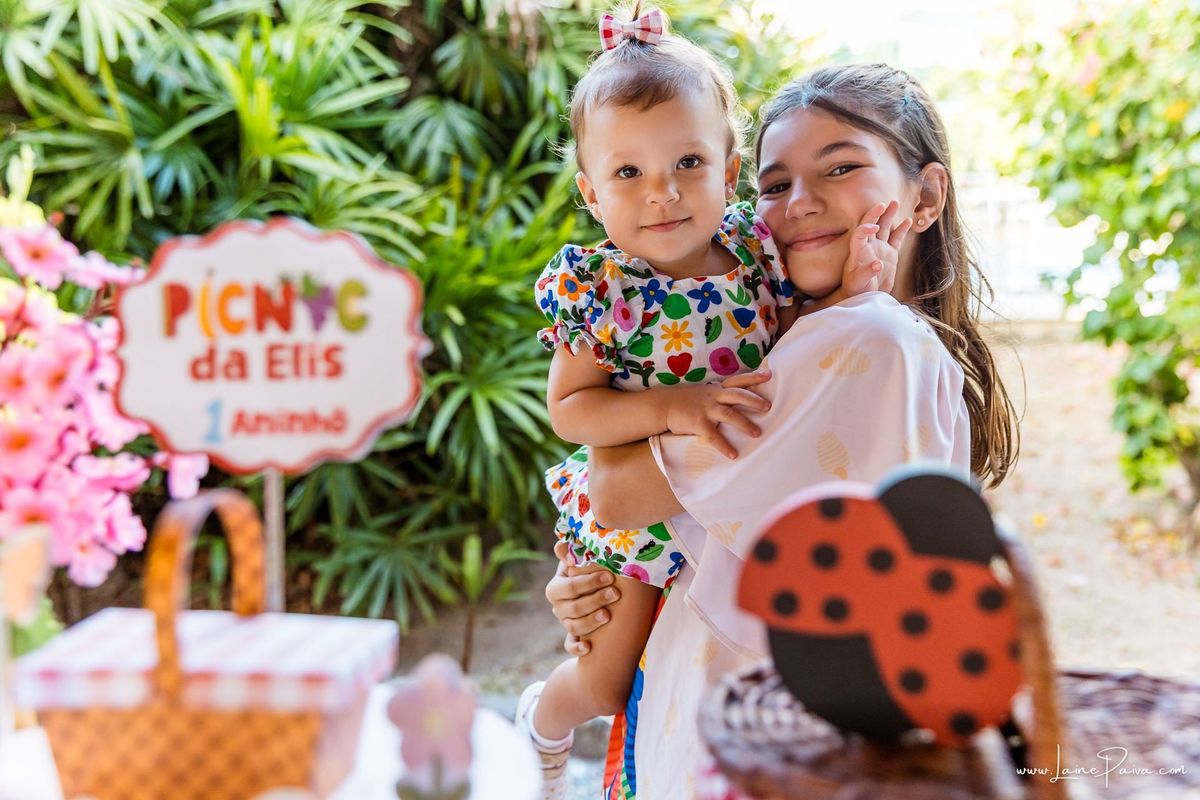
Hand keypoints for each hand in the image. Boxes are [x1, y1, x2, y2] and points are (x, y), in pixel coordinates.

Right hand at [545, 541, 619, 655]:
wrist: (592, 590)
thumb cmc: (588, 571)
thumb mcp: (580, 559)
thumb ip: (573, 551)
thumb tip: (561, 545)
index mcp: (556, 587)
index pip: (569, 586)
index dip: (588, 582)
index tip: (609, 576)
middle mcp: (558, 607)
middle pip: (573, 607)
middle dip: (595, 600)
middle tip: (615, 593)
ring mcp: (565, 623)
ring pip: (573, 626)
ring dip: (590, 621)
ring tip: (608, 615)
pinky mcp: (573, 638)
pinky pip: (570, 646)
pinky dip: (577, 649)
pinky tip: (588, 648)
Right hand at [660, 369, 772, 458]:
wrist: (663, 405)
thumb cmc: (686, 400)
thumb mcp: (704, 393)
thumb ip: (720, 396)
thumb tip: (739, 401)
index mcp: (717, 389)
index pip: (738, 380)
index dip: (753, 377)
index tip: (769, 374)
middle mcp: (713, 396)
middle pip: (738, 395)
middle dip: (754, 400)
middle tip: (768, 407)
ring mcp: (706, 409)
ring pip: (730, 415)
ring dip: (745, 424)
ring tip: (757, 433)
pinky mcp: (698, 423)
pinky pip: (714, 436)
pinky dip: (725, 446)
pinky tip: (734, 454)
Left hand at [842, 200, 911, 295]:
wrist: (865, 295)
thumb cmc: (856, 289)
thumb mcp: (858, 282)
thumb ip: (866, 273)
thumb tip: (877, 264)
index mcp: (858, 250)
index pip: (860, 233)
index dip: (866, 227)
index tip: (875, 227)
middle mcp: (868, 246)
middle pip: (872, 225)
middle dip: (877, 213)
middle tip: (885, 204)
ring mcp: (880, 249)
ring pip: (885, 228)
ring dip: (889, 215)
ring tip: (895, 202)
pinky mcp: (890, 254)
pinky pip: (896, 239)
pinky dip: (902, 230)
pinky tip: (908, 221)